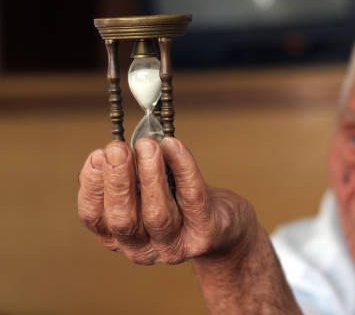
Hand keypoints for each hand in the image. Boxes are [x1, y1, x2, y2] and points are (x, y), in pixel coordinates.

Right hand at [77, 137, 257, 264]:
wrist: (221, 225)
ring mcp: (174, 246)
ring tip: (147, 146)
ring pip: (158, 214)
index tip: (97, 156)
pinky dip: (183, 168)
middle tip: (118, 149)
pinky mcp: (204, 234)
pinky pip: (192, 197)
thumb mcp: (143, 193)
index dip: (92, 187)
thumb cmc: (175, 202)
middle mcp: (141, 249)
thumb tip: (114, 149)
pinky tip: (174, 146)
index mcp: (117, 238)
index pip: (94, 217)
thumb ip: (126, 177)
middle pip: (124, 220)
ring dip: (150, 176)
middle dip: (118, 181)